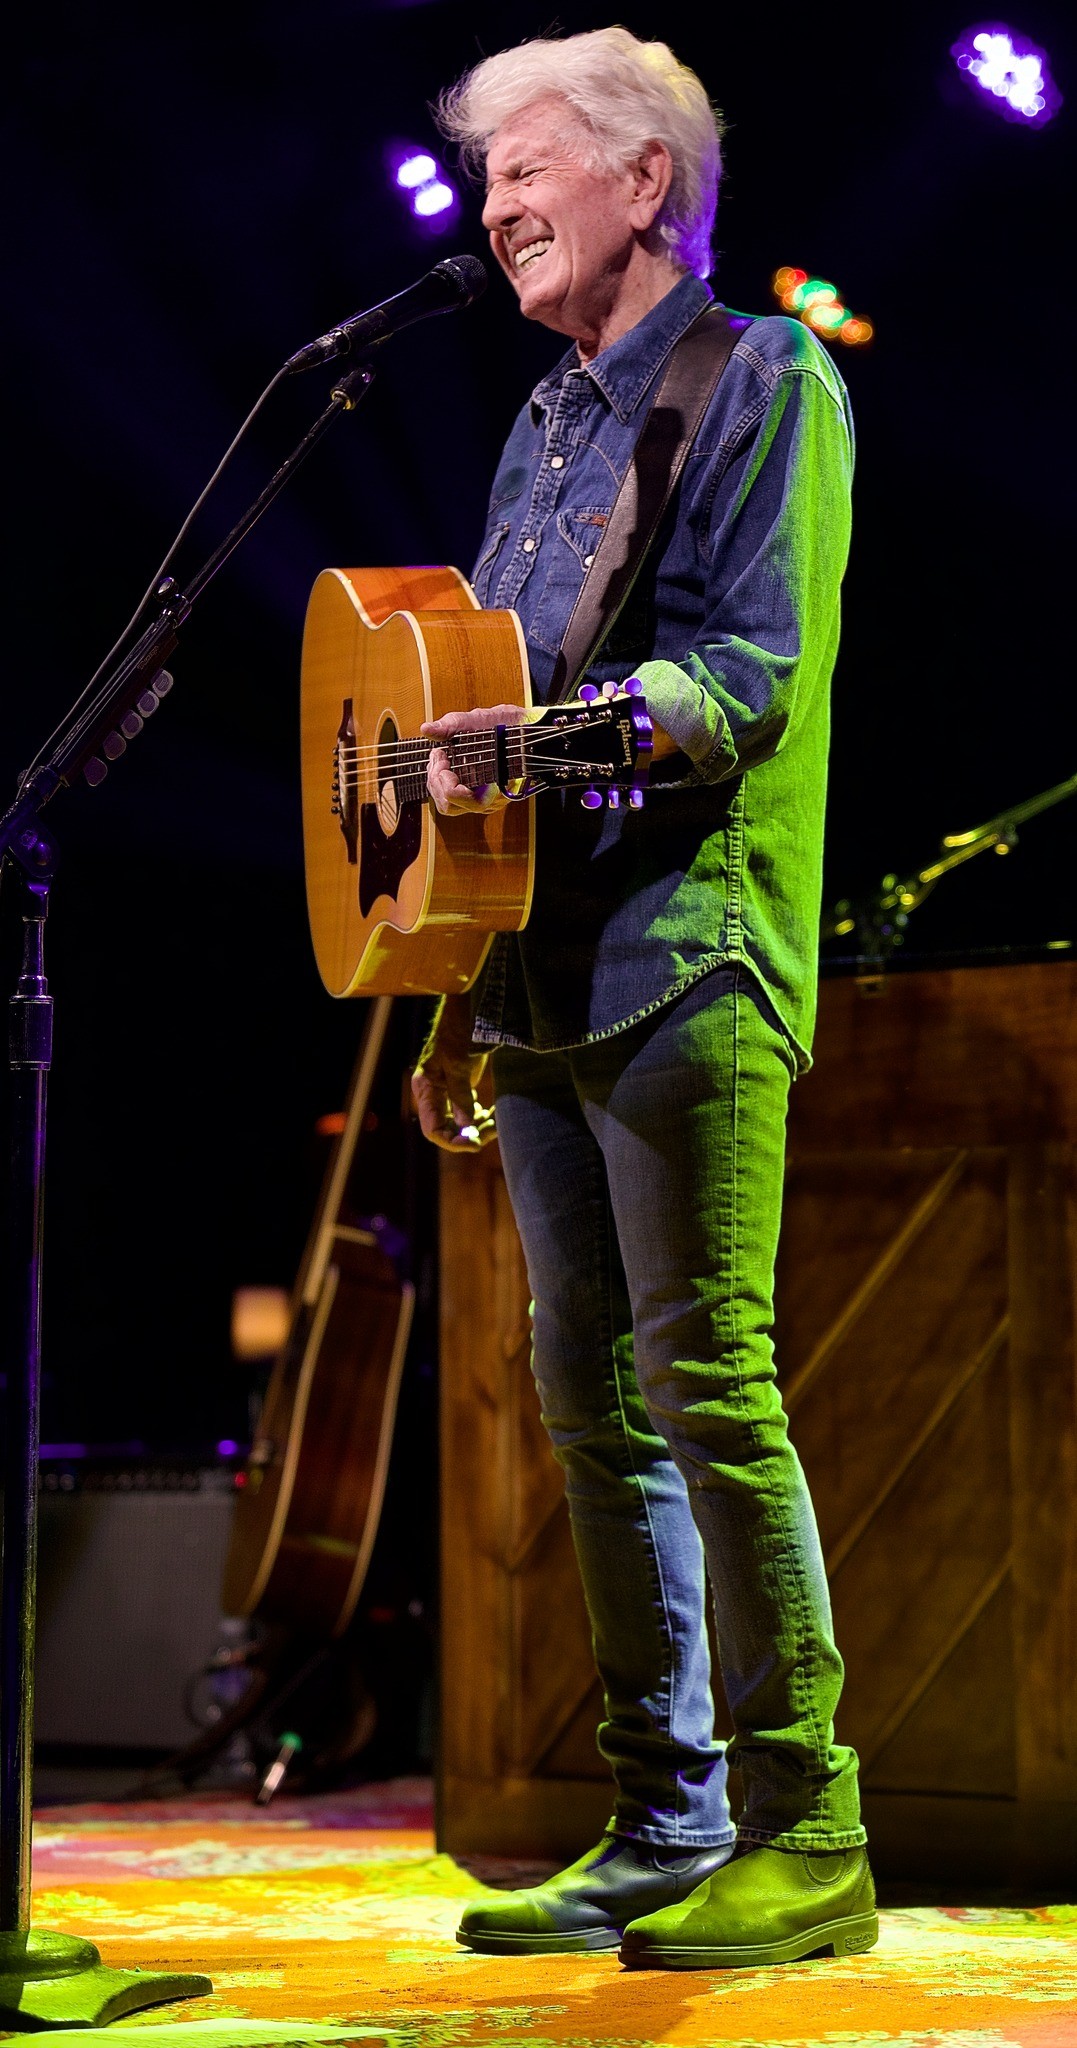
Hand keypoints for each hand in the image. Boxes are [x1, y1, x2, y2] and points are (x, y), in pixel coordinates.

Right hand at [411, 996, 496, 1151]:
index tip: (476, 1144)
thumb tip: (466, 1127)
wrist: (466, 1011)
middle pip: (447, 1129)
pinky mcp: (459, 1086)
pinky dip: (479, 1116)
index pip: (432, 1128)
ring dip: (477, 1127)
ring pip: (459, 1122)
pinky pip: (467, 1111)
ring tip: (497, 1122)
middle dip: (469, 1135)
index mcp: (426, 1089)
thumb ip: (460, 1095)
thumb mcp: (458, 1063)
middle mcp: (433, 1093)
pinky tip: (492, 1113)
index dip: (452, 1142)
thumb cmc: (457, 1032)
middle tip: (494, 1130)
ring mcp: (446, 1090)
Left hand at [422, 704, 528, 815]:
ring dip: (436, 782)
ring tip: (439, 758)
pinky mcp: (474, 795)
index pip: (470, 802)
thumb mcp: (481, 719)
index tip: (444, 756)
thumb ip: (453, 725)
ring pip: (447, 805)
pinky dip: (440, 782)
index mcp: (498, 786)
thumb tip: (427, 729)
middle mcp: (490, 799)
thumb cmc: (508, 725)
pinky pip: (450, 799)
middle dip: (436, 780)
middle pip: (451, 807)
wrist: (522, 730)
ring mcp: (481, 799)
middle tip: (439, 755)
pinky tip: (443, 764)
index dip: (449, 784)